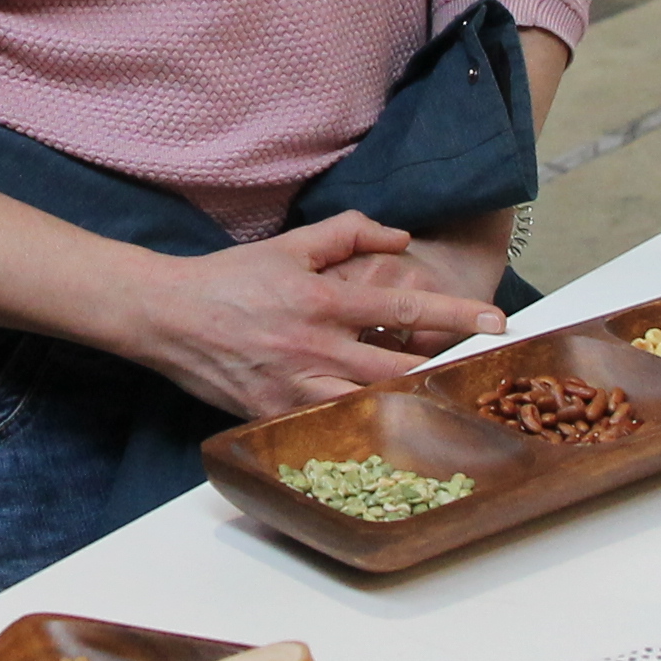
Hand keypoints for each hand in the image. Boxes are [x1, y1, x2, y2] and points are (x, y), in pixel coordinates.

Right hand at [113, 214, 504, 421]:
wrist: (165, 315)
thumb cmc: (230, 279)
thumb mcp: (290, 244)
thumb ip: (348, 234)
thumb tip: (399, 236)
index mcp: (322, 301)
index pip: (404, 313)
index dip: (455, 317)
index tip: (495, 322)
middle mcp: (313, 348)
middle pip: (397, 370)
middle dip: (444, 372)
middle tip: (482, 373)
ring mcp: (293, 388)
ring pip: (366, 406)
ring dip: (406, 405)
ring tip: (442, 404)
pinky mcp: (271, 416)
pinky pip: (326, 427)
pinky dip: (358, 426)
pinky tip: (384, 425)